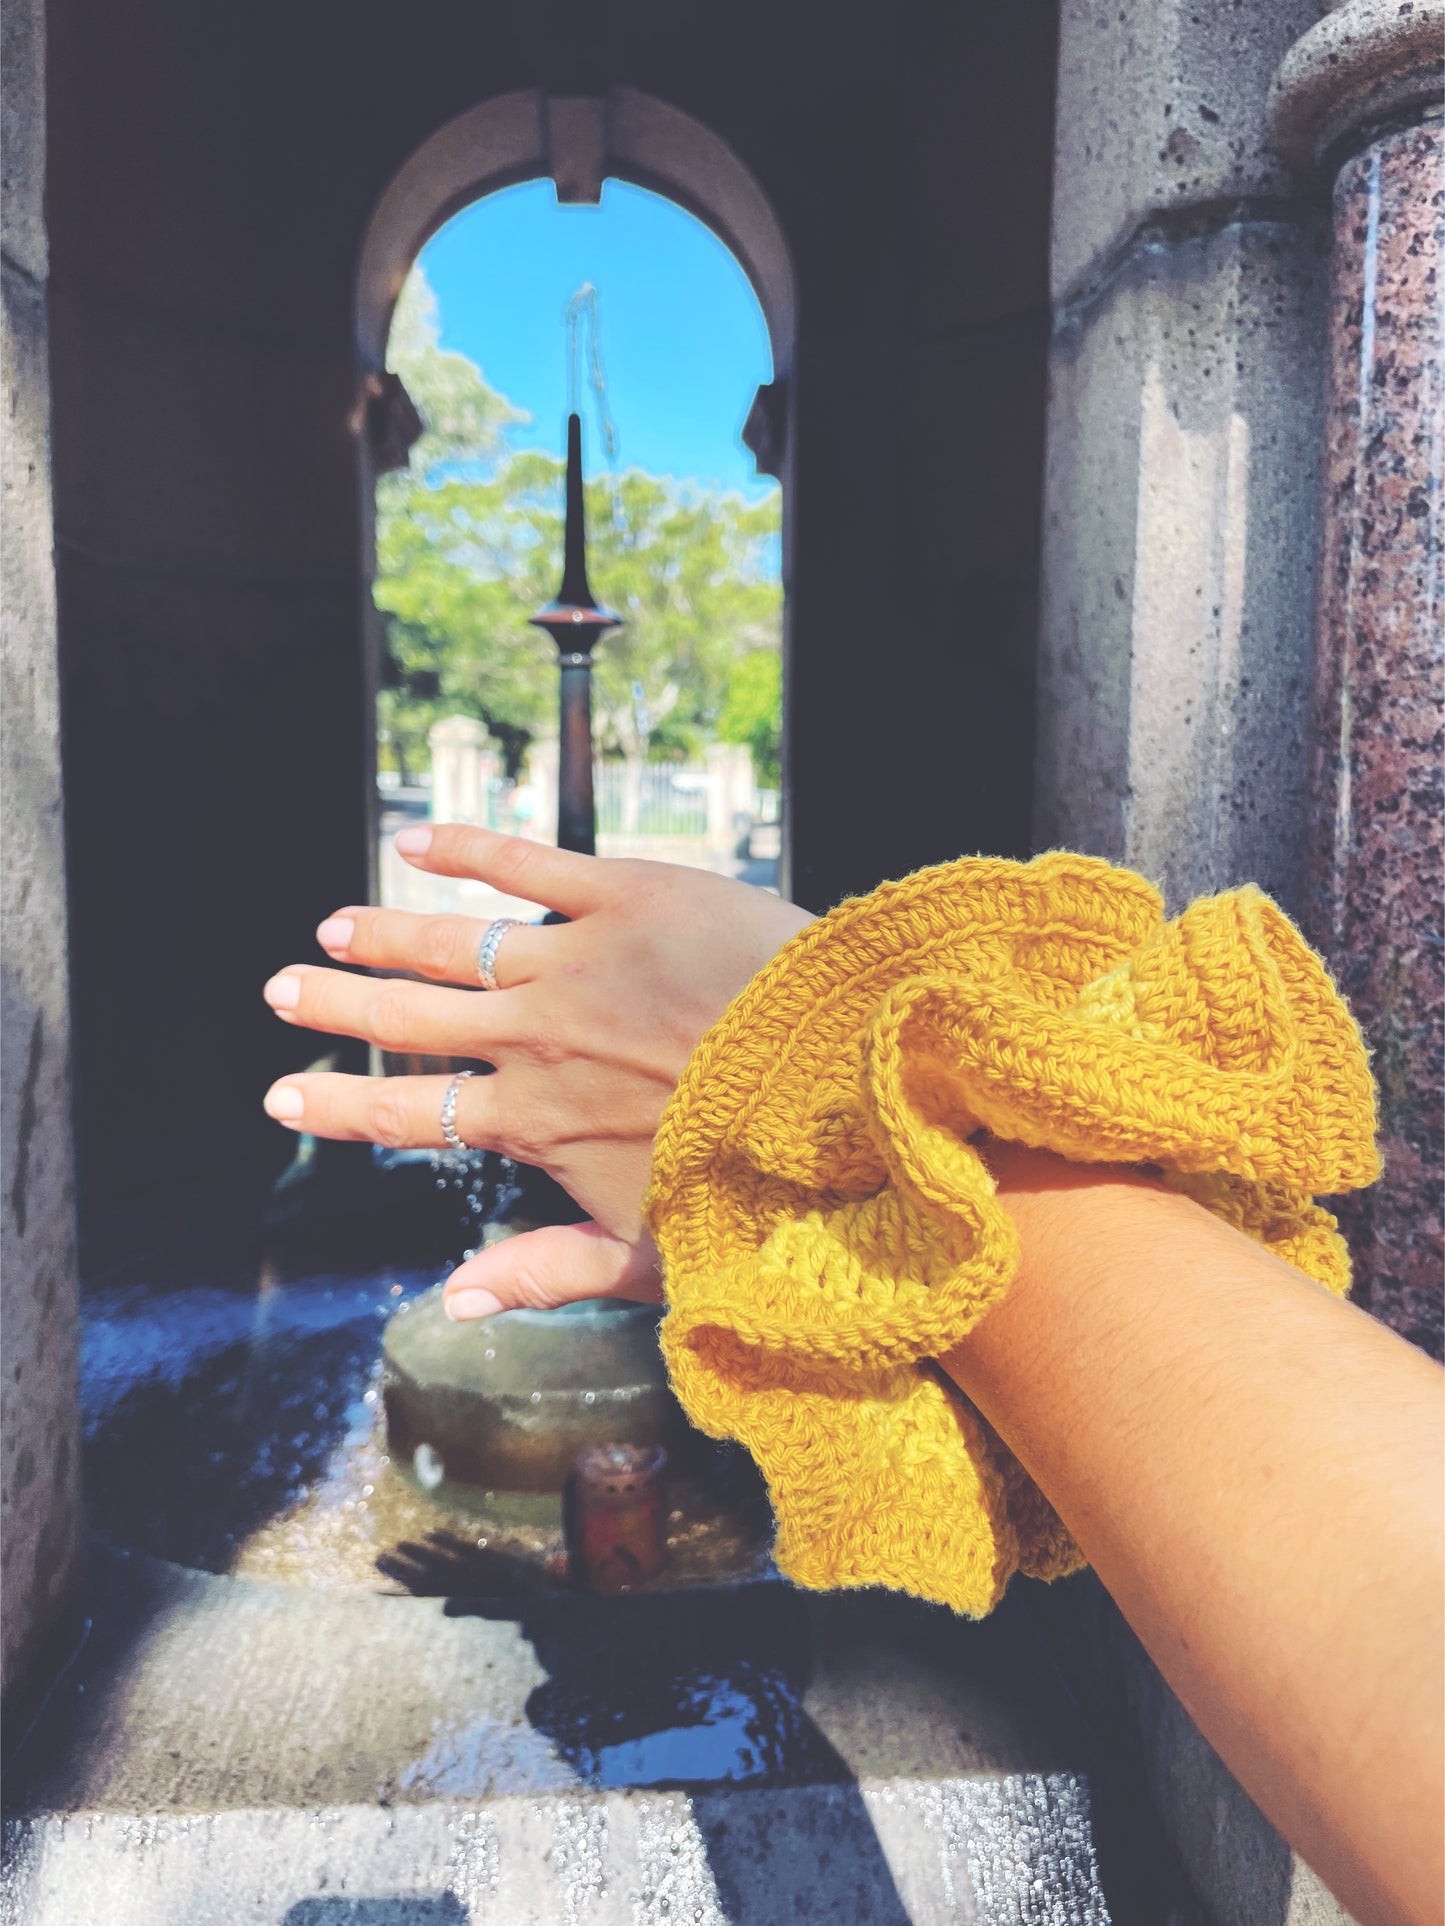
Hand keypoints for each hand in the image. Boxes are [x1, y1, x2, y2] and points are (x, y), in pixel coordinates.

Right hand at [261, 825, 812, 1315]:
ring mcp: (576, 962)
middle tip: (282, 989)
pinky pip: (527, 863)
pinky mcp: (627, 895)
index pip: (409, 1110)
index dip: (339, 1101)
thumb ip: (544, 1272)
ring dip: (385, 932)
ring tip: (335, 926)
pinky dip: (466, 849)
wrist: (844, 1088)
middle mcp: (538, 1039)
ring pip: (451, 941)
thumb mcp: (649, 1256)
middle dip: (338, 1004)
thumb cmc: (759, 1186)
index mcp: (537, 1121)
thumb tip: (450, 1303)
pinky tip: (417, 840)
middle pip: (411, 1017)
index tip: (282, 1092)